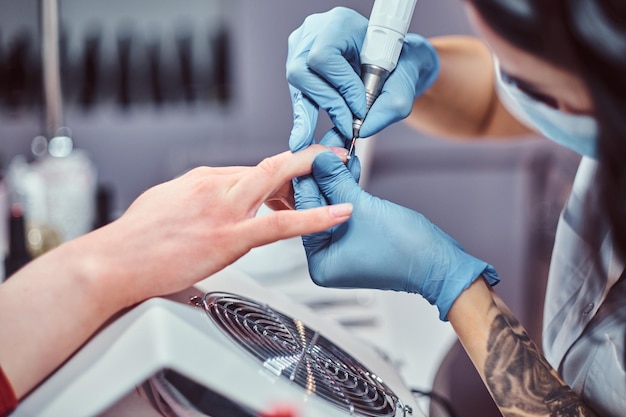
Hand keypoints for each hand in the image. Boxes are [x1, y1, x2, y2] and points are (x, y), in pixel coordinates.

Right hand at [82, 145, 352, 306]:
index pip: (252, 170)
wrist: (113, 263)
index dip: (280, 174)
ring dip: (314, 175)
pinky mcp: (229, 237)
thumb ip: (195, 199)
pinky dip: (313, 217)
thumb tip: (209, 201)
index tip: (298, 176)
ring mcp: (224, 209)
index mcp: (202, 180)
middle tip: (333, 156)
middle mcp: (215, 186)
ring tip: (341, 174)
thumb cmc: (135, 241)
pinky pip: (279, 224)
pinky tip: (336, 214)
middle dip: (306, 159)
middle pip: (270, 164)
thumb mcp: (166, 204)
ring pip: (277, 180)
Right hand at [286, 7, 439, 150]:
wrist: (395, 64)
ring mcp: (301, 47)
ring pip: (298, 85)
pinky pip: (297, 94)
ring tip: (330, 133)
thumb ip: (389, 106)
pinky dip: (304, 117)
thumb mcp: (403, 83)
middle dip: (327, 103)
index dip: (341, 86)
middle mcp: (314, 32)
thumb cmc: (398, 66)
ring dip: (314, 112)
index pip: (325, 57)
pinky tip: (304, 137)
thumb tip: (363, 129)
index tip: (359, 108)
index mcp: (340, 24)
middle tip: (346, 126)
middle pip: (302, 72)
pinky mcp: (298, 65)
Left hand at [293, 152, 498, 319]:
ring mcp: (342, 251)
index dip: (309, 178)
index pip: (306, 211)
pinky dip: (348, 191)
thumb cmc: (405, 249)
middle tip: (327, 147)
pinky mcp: (356, 240)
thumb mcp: (363, 208)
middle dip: (325, 176)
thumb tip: (320, 161)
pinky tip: (348, 168)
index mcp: (320, 262)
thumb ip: (336, 182)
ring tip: (340, 152)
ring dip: (338, 179)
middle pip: (317, 208)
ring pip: (332, 206)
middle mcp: (326, 260)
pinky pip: (345, 210)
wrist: (438, 262)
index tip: (311, 153)